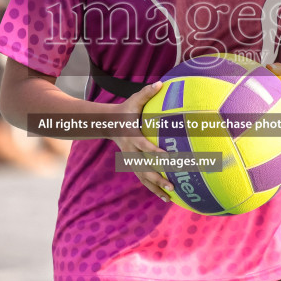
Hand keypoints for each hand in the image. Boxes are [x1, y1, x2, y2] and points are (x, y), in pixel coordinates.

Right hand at [110, 81, 170, 201]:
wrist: (108, 123)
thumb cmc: (125, 110)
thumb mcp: (133, 100)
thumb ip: (146, 93)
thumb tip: (160, 83)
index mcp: (132, 136)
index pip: (144, 145)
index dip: (154, 151)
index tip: (167, 157)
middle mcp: (131, 151)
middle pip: (144, 167)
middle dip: (157, 177)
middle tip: (172, 185)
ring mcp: (131, 159)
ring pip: (143, 177)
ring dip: (156, 188)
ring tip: (170, 197)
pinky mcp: (132, 164)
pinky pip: (142, 179)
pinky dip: (152, 189)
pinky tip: (164, 197)